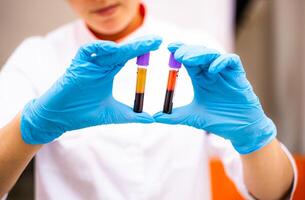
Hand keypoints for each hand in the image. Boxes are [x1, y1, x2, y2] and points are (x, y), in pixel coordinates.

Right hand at [21, 35, 161, 143]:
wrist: (61, 118)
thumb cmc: (84, 114)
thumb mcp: (112, 114)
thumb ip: (131, 115)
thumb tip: (152, 120)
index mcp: (109, 73)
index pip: (128, 58)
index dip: (142, 51)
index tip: (158, 46)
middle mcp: (100, 66)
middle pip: (122, 52)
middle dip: (139, 46)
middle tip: (157, 41)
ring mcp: (89, 65)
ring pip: (107, 50)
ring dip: (125, 47)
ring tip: (143, 45)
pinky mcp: (76, 66)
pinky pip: (86, 52)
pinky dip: (98, 48)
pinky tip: (113, 49)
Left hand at [154, 43, 275, 153]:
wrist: (240, 130)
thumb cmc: (219, 120)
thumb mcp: (193, 117)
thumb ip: (175, 116)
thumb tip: (155, 117)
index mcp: (201, 79)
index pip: (189, 61)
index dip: (180, 52)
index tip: (168, 49)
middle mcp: (212, 73)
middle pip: (199, 54)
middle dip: (188, 51)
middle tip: (176, 53)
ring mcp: (225, 73)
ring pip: (213, 55)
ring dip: (200, 54)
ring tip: (187, 58)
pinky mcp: (238, 76)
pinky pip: (232, 61)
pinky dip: (221, 62)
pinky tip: (211, 70)